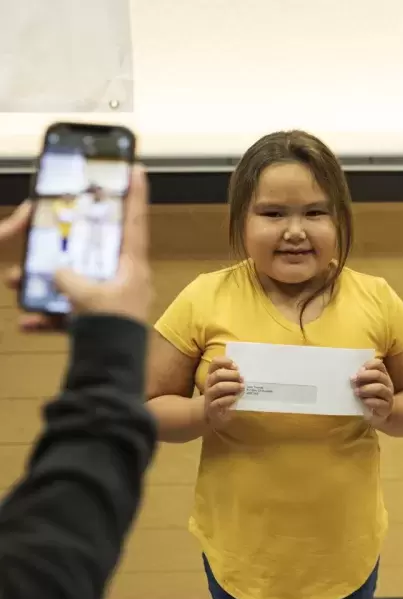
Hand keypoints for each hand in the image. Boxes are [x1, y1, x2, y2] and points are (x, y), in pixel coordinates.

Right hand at [2, 165, 152, 330]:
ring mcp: (108, 300)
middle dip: (64, 243)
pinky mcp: (94, 321)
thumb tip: (55, 271)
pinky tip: (27, 322)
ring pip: (71, 281)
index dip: (136, 196)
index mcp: (132, 267)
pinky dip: (46, 317)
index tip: (136, 169)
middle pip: (93, 250)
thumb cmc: (112, 332)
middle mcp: (123, 280)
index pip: (135, 223)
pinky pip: (65, 313)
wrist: (110, 373)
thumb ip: (69, 277)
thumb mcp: (89, 298)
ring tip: (14, 281)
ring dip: (42, 283)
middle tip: (46, 226)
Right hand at [204, 356, 243, 428]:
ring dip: (232, 386)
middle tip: (241, 378)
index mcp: (212, 375)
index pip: (214, 362)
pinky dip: (229, 399)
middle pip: (217, 374)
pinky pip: (219, 402)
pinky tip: (236, 398)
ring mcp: (209, 396)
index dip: (225, 361)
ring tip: (241, 387)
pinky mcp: (212, 408)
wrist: (213, 414)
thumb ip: (233, 376)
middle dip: (231, 375)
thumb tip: (245, 371)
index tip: (236, 366)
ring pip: (218, 387)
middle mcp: (209, 384)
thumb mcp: (227, 384)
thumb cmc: (223, 395)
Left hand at [353, 358, 393, 425]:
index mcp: (383, 375)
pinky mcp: (386, 408)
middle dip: (365, 376)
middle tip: (353, 379)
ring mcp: (388, 396)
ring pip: (380, 388)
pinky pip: (379, 403)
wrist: (379, 414)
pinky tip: (363, 401)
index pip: (379, 364)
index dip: (368, 365)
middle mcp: (387, 384)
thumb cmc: (370, 397)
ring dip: (366, 389)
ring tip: (356, 392)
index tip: (358, 369)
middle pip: (379, 375)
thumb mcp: (366, 385)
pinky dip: (370, 401)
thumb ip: (361, 378)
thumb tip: (352, 375)